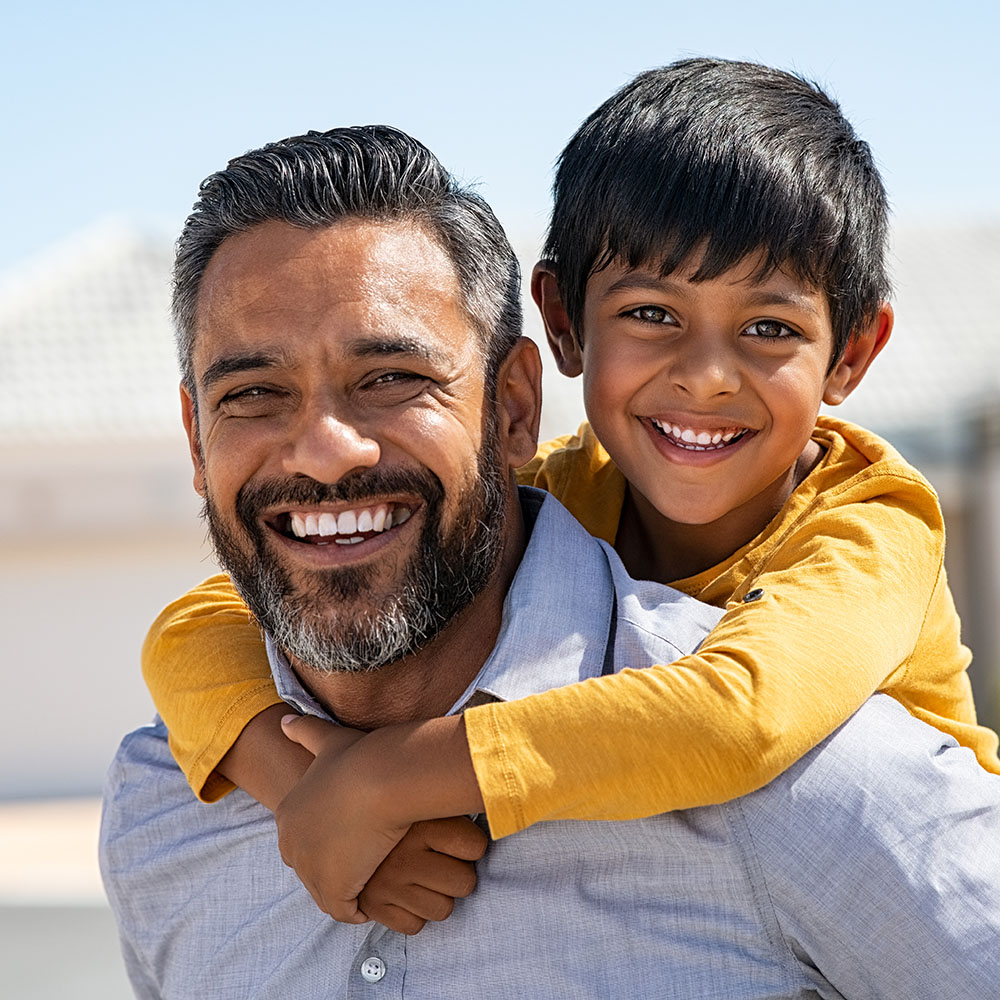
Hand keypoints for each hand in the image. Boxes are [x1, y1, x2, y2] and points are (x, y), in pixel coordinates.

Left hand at [276, 712, 486, 926]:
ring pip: (328, 891)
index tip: (355, 834)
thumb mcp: (327, 739)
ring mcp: (310, 870)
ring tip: (373, 878)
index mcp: (287, 814)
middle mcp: (291, 845)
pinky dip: (358, 909)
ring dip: (348, 889)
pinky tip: (375, 896)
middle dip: (336, 868)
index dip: (331, 838)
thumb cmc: (361, 757)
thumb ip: (303, 732)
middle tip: (366, 859)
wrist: (382, 778)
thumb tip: (283, 720)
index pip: (305, 837)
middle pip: (313, 866)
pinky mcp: (335, 889)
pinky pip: (344, 910)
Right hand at [360, 817, 487, 934]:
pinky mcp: (374, 907)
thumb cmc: (402, 817)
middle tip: (440, 861)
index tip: (458, 839)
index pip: (475, 847)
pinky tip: (406, 891)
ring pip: (443, 910)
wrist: (351, 826)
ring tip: (422, 876)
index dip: (472, 845)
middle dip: (457, 875)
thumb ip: (456, 808)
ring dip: (437, 896)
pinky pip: (415, 926)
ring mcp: (387, 884)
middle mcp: (403, 856)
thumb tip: (491, 805)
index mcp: (421, 824)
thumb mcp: (429, 803)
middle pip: (465, 883)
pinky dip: (413, 913)